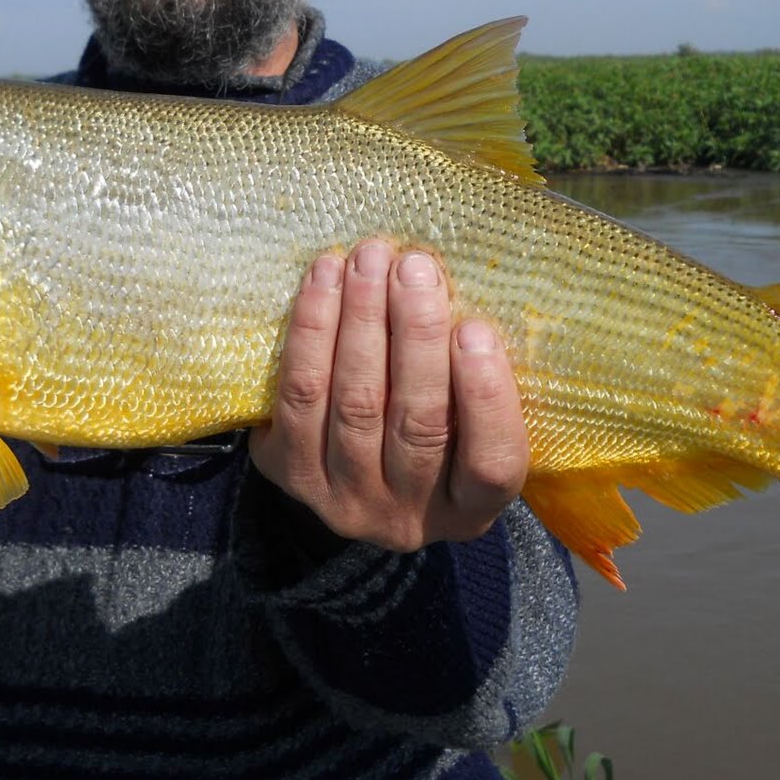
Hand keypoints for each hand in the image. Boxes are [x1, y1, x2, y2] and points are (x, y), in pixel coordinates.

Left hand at [250, 240, 528, 552]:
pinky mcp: (290, 475)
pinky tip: (325, 280)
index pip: (490, 462)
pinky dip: (311, 331)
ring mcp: (343, 501)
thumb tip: (457, 294)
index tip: (476, 328)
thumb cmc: (435, 427)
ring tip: (369, 259)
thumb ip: (474, 378)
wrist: (354, 471)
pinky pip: (297, 396)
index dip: (484, 397)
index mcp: (471, 507)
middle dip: (415, 334)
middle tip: (415, 268)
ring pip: (353, 404)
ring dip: (360, 320)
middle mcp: (407, 519)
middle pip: (416, 423)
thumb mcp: (470, 420)